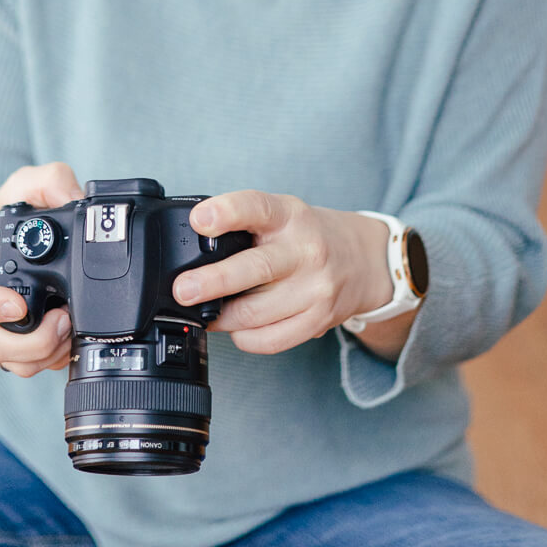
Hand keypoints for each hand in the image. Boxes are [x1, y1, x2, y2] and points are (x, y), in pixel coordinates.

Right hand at [0, 162, 83, 376]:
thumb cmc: (4, 214)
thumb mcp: (22, 184)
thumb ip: (49, 180)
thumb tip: (76, 199)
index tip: (18, 305)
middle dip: (31, 343)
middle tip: (63, 319)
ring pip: (10, 363)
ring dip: (45, 355)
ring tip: (71, 328)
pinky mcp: (16, 342)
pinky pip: (28, 366)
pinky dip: (53, 360)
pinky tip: (71, 339)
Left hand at [171, 191, 395, 354]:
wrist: (363, 260)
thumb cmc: (307, 235)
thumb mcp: (281, 214)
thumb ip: (243, 225)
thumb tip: (190, 248)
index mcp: (289, 215)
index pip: (257, 207)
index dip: (226, 212)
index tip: (199, 220)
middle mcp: (306, 250)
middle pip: (255, 269)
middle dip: (213, 282)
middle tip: (183, 290)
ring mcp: (315, 288)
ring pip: (257, 313)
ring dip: (221, 318)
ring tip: (203, 312)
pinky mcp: (318, 320)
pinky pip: (271, 339)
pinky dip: (245, 337)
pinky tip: (236, 328)